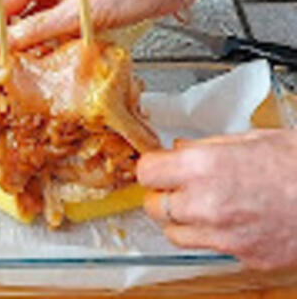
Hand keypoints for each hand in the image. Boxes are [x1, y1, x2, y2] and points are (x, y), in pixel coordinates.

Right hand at [0, 0, 184, 68]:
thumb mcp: (81, 13)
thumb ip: (41, 29)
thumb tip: (9, 44)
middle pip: (8, 12)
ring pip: (26, 19)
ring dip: (14, 43)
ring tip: (1, 68)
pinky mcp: (75, 3)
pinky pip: (47, 23)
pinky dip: (37, 42)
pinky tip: (33, 59)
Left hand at [138, 130, 296, 270]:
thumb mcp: (247, 138)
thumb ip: (205, 148)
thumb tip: (179, 150)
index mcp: (203, 167)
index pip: (146, 172)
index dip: (151, 166)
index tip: (157, 164)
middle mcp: (207, 204)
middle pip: (153, 206)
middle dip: (160, 193)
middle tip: (173, 183)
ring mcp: (225, 236)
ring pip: (173, 234)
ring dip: (177, 218)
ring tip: (196, 203)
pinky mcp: (244, 256)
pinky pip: (208, 248)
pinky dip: (207, 236)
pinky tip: (225, 219)